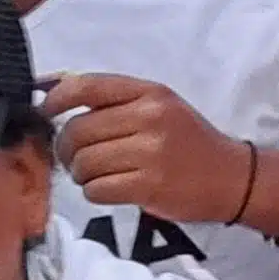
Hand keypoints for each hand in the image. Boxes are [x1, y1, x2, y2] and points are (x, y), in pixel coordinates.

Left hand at [45, 75, 258, 224]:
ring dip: (82, 174)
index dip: (55, 100)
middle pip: (77, 131)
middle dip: (67, 150)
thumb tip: (51, 88)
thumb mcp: (159, 107)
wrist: (231, 177)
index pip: (87, 86)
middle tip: (77, 158)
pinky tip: (112, 188)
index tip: (47, 113)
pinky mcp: (149, 185)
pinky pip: (96, 190)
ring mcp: (151, 152)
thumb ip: (113, 99)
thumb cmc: (188, 141)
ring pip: (84, 163)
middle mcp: (150, 117)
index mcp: (150, 92)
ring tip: (99, 175)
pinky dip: (95, 192)